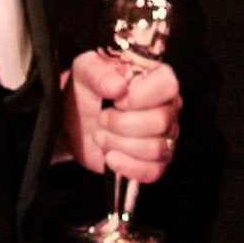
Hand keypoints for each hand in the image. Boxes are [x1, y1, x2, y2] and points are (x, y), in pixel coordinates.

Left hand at [59, 51, 180, 180]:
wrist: (75, 119)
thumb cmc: (87, 89)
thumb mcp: (85, 71)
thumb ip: (100, 73)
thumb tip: (119, 86)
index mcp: (157, 79)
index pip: (168, 85)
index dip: (140, 97)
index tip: (116, 100)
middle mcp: (168, 107)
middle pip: (160, 122)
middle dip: (122, 124)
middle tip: (101, 119)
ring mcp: (165, 137)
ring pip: (155, 148)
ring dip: (119, 144)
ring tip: (101, 135)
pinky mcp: (155, 162)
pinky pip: (153, 171)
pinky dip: (127, 166)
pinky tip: (109, 157)